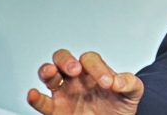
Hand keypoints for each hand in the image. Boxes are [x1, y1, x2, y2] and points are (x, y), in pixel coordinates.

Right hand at [27, 49, 143, 114]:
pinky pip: (42, 103)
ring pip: (48, 75)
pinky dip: (34, 98)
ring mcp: (64, 93)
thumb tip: (118, 81)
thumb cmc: (120, 105)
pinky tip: (33, 94)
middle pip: (63, 58)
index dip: (97, 68)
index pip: (90, 59)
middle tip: (76, 69)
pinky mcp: (56, 110)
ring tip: (51, 72)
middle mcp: (76, 79)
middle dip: (66, 60)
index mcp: (94, 71)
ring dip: (47, 70)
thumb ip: (129, 83)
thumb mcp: (132, 92)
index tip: (108, 84)